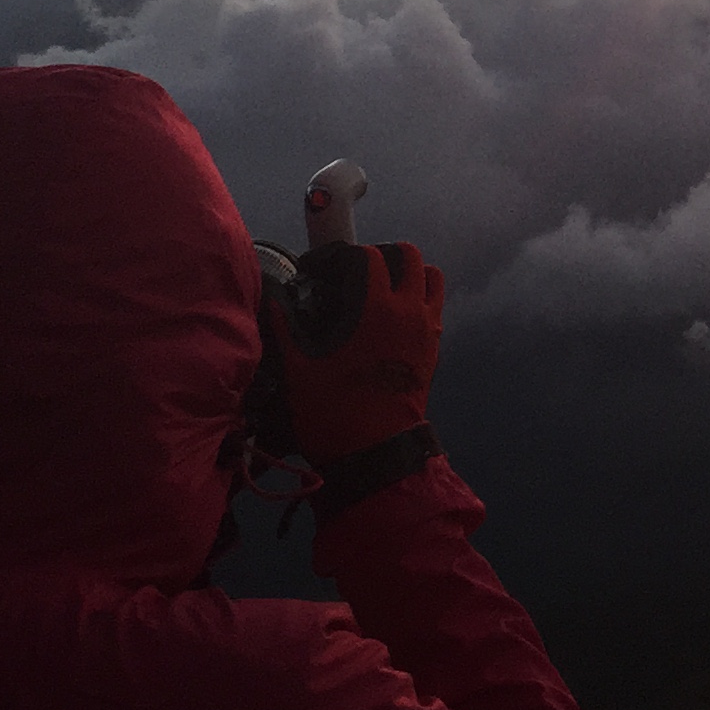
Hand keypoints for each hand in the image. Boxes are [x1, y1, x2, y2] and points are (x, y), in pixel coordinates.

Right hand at [272, 241, 443, 465]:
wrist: (375, 453)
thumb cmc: (334, 412)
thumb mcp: (299, 370)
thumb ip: (286, 329)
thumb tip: (273, 302)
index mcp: (376, 309)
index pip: (370, 257)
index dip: (348, 255)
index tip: (328, 268)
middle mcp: (409, 310)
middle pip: (410, 256)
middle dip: (386, 255)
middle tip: (360, 272)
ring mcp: (428, 328)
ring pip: (432, 277)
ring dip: (411, 274)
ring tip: (384, 288)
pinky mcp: (435, 347)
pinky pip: (435, 306)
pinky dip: (420, 298)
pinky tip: (393, 317)